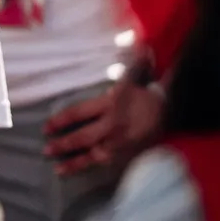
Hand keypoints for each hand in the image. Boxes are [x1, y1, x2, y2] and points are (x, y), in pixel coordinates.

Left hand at [42, 76, 163, 175]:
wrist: (173, 115)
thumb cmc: (146, 96)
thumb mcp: (131, 79)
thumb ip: (123, 67)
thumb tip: (130, 46)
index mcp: (110, 104)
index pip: (79, 113)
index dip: (61, 121)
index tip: (47, 128)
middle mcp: (112, 125)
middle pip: (83, 137)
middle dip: (63, 145)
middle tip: (46, 150)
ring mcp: (120, 143)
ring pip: (93, 155)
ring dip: (74, 163)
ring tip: (57, 169)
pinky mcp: (128, 155)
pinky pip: (107, 163)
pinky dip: (92, 168)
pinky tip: (80, 173)